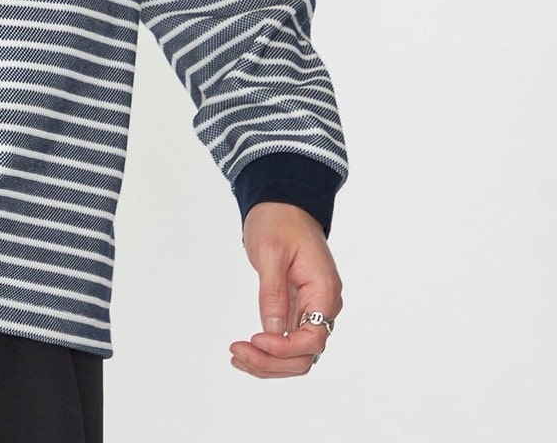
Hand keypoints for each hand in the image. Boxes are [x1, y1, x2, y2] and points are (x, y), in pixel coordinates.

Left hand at [229, 202, 342, 378]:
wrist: (283, 200)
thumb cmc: (280, 219)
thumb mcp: (271, 253)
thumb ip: (274, 293)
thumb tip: (273, 331)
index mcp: (324, 290)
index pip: (314, 338)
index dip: (284, 348)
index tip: (256, 338)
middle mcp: (323, 304)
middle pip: (305, 353)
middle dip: (272, 361)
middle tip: (238, 351)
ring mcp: (311, 307)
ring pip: (297, 353)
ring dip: (269, 362)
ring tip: (238, 356)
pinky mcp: (298, 307)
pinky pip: (288, 339)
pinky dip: (269, 351)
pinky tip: (247, 351)